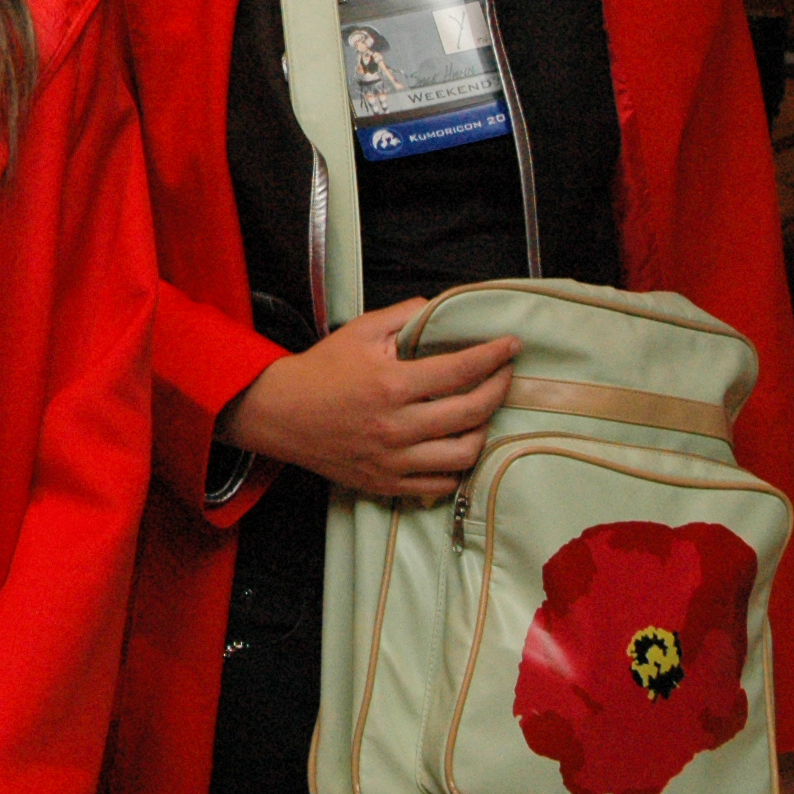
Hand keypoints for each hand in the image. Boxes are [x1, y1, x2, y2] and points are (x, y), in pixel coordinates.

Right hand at [215, 298, 515, 500]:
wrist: (281, 413)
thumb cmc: (322, 369)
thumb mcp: (359, 331)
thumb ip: (404, 315)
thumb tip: (440, 309)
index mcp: (392, 384)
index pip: (461, 370)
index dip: (493, 356)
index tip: (511, 346)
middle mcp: (397, 425)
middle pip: (471, 412)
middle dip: (499, 389)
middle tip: (504, 375)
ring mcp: (393, 460)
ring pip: (463, 454)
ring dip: (482, 430)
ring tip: (481, 413)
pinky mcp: (386, 483)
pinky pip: (439, 485)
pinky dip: (457, 467)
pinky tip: (457, 447)